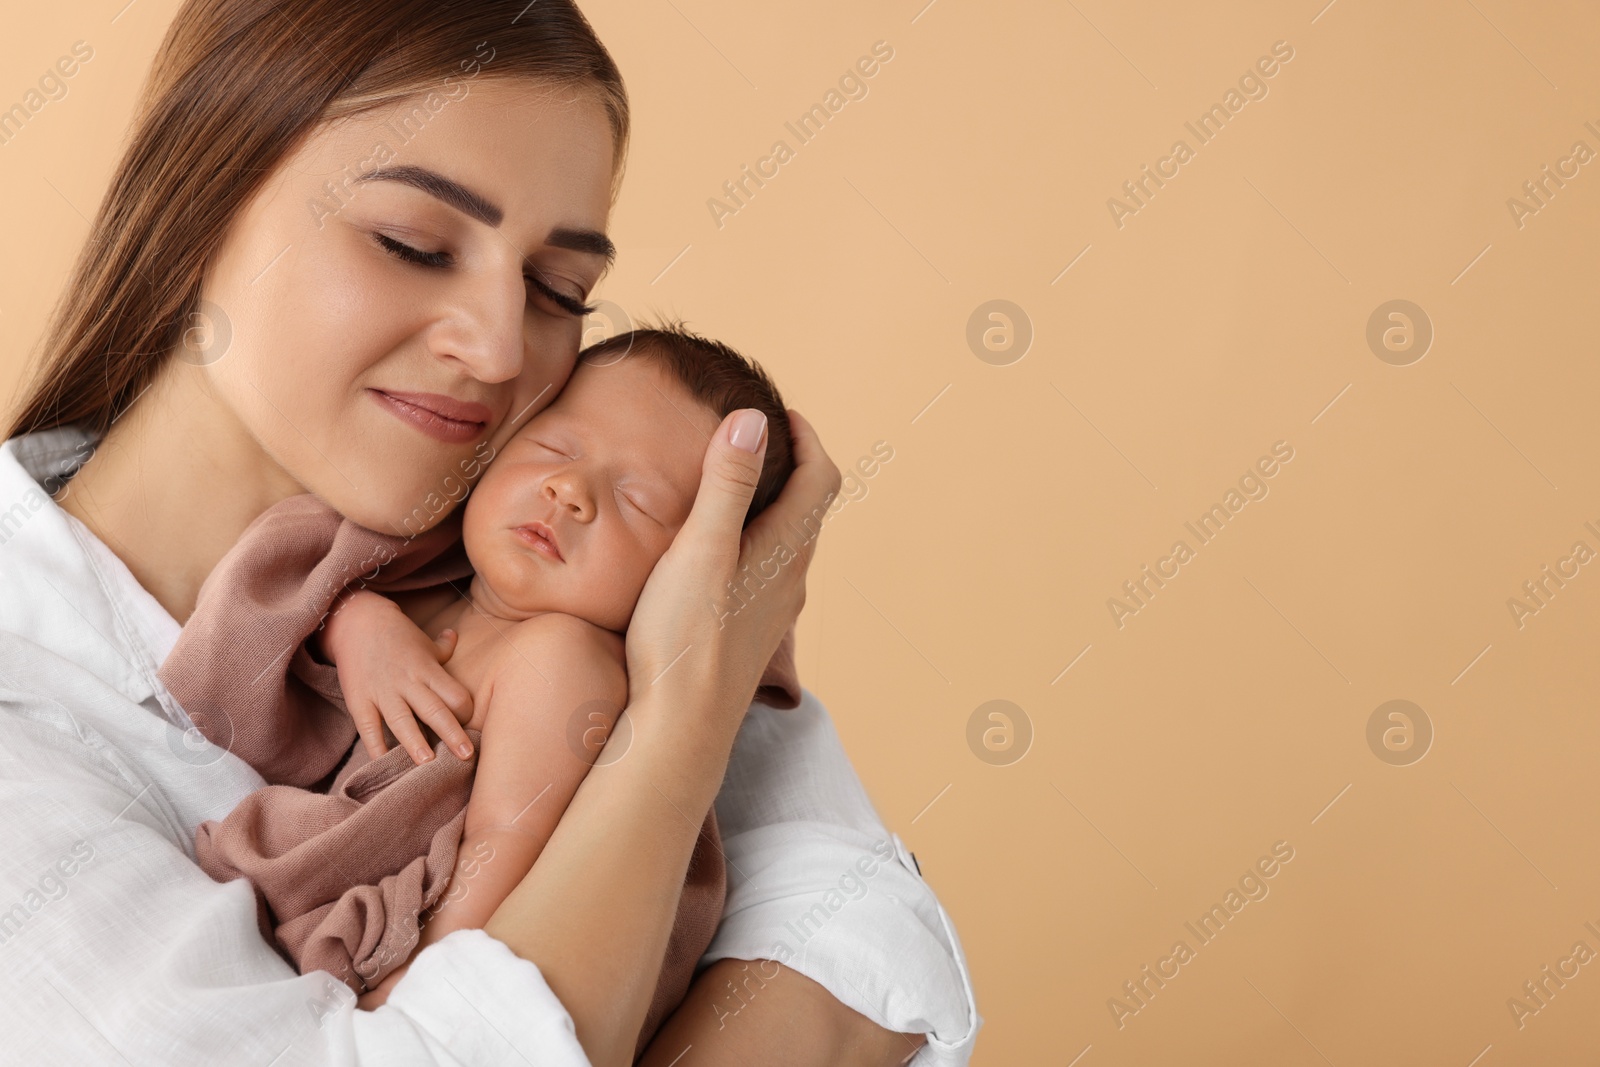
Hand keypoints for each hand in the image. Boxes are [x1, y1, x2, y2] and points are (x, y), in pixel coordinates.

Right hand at [322, 590, 475, 763]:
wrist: (355, 621)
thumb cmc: (396, 634)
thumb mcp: (423, 641)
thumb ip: (443, 648)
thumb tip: (456, 637)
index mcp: (429, 669)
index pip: (455, 694)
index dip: (466, 712)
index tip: (472, 727)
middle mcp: (408, 682)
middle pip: (434, 710)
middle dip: (451, 734)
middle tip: (466, 757)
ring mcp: (382, 692)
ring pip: (402, 721)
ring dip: (415, 743)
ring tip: (427, 763)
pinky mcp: (359, 701)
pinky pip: (369, 728)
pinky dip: (376, 747)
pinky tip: (385, 765)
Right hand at [626, 408, 840, 735]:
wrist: (678, 731)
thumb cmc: (685, 639)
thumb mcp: (701, 548)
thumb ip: (727, 483)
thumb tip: (752, 420)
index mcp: (785, 550)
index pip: (820, 477)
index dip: (807, 437)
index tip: (779, 412)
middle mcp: (790, 580)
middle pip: (808, 508)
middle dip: (789, 465)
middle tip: (752, 439)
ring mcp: (772, 611)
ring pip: (786, 543)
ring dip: (770, 506)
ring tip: (731, 485)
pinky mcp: (749, 634)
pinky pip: (764, 572)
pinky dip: (752, 541)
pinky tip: (715, 552)